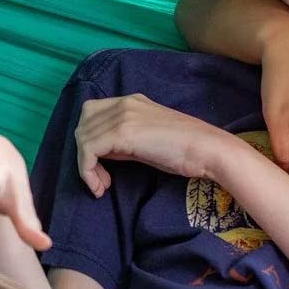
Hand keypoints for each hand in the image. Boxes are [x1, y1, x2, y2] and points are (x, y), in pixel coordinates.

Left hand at [75, 94, 228, 195]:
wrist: (205, 149)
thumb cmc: (184, 149)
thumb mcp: (147, 139)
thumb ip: (124, 139)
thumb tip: (103, 151)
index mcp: (132, 101)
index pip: (92, 113)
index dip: (90, 139)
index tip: (102, 167)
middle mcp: (124, 103)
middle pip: (83, 125)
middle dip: (85, 154)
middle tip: (101, 179)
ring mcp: (122, 116)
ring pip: (82, 139)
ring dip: (86, 167)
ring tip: (102, 186)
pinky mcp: (122, 132)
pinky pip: (88, 151)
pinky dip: (87, 172)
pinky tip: (101, 187)